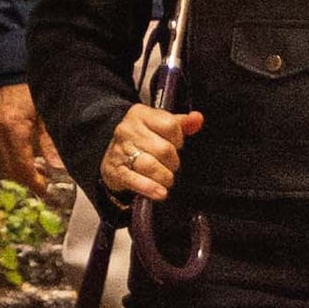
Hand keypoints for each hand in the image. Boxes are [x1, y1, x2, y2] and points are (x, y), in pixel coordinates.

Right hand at [0, 80, 49, 190]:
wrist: (12, 62)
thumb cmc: (33, 85)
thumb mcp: (47, 112)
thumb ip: (50, 142)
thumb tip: (57, 169)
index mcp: (13, 127)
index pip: (21, 165)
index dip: (34, 182)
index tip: (46, 192)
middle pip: (10, 167)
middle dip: (27, 179)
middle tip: (46, 187)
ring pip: (5, 159)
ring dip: (21, 169)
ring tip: (41, 173)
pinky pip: (2, 148)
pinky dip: (15, 156)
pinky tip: (30, 155)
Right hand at [100, 93, 198, 210]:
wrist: (111, 156)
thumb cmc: (141, 140)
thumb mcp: (160, 126)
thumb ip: (181, 123)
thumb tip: (197, 118)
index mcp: (140, 114)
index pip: (170, 125)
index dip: (178, 139)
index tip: (175, 145)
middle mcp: (128, 130)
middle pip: (163, 148)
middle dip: (172, 161)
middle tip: (170, 165)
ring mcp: (120, 151)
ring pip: (150, 165)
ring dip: (164, 176)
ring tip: (167, 179)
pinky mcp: (116, 171)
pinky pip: (134, 180)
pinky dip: (149, 188)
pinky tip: (160, 193)